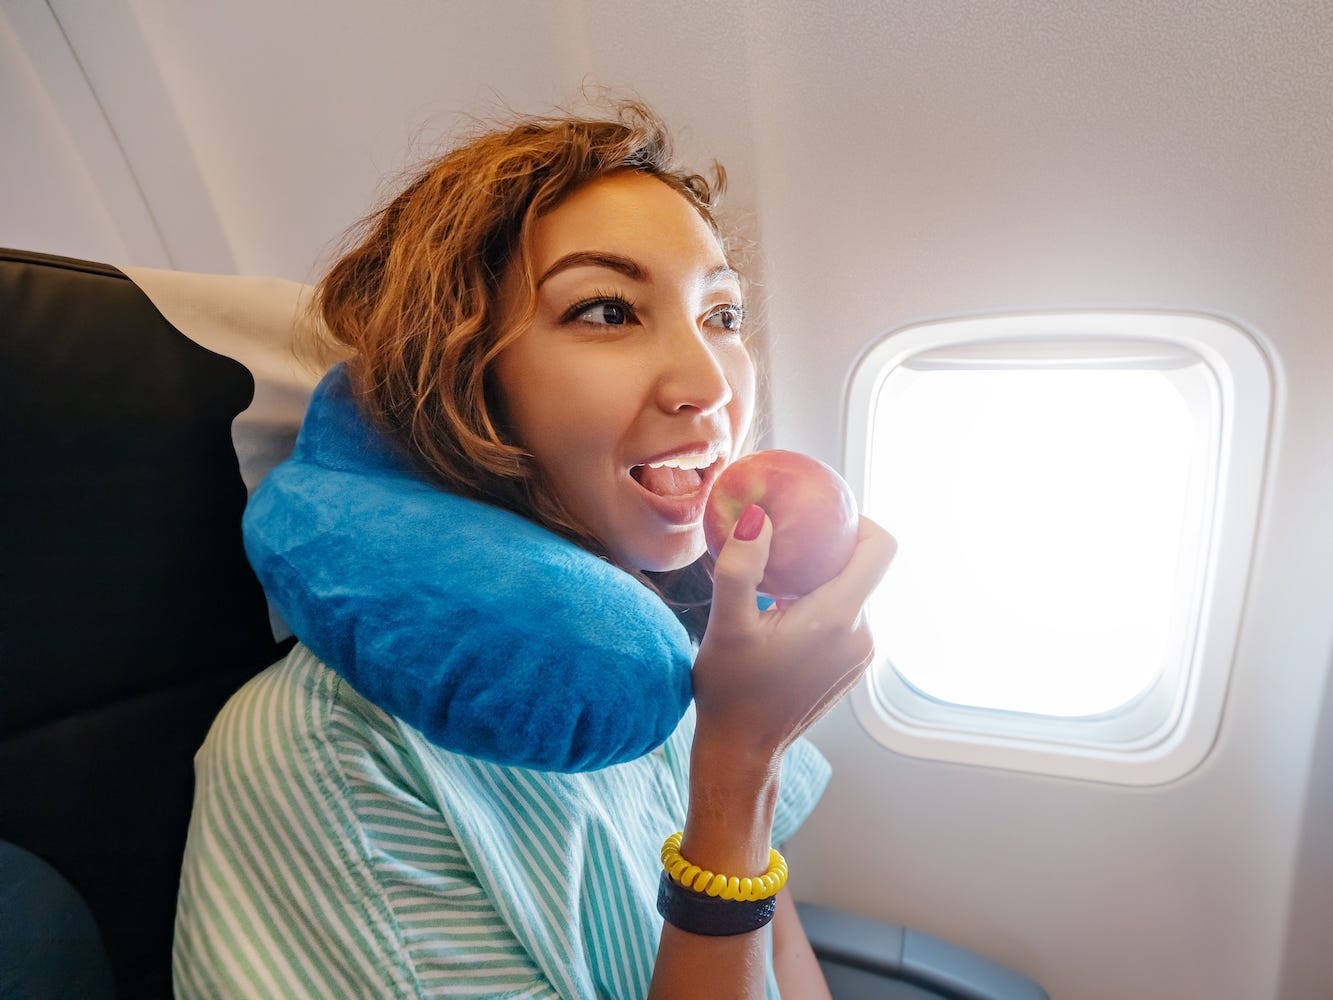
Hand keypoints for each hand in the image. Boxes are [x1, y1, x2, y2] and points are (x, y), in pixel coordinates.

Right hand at [692, 510, 896, 763]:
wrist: (743, 750)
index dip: (859, 521)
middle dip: (829, 549)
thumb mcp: (727, 624)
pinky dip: (822, 605)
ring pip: (853, 593)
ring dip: (822, 579)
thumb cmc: (731, 690)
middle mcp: (862, 635)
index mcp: (838, 618)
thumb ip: (742, 567)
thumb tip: (758, 517)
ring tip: (778, 580)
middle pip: (864, 568)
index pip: (881, 548)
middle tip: (786, 542)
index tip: (820, 516)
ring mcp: (860, 654)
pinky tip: (783, 612)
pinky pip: (847, 618)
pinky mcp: (852, 666)